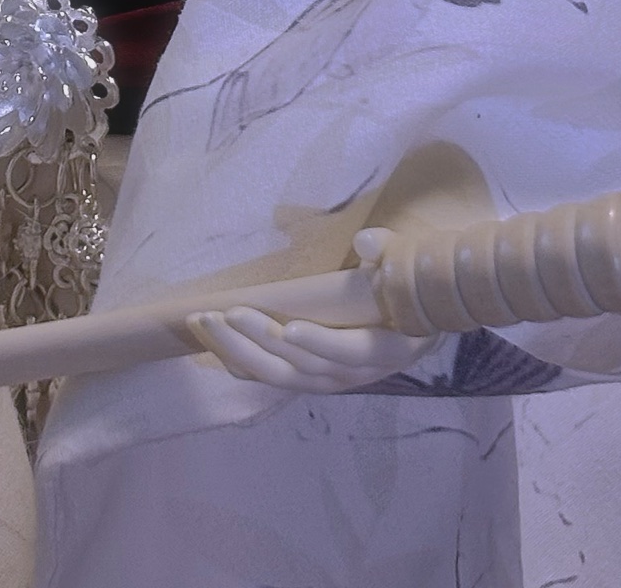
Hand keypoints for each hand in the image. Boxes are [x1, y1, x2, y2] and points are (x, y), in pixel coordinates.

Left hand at [187, 229, 440, 393]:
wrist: (418, 321)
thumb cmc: (409, 285)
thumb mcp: (409, 264)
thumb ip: (390, 251)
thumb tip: (365, 240)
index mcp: (389, 349)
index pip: (353, 351)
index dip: (322, 343)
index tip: (289, 329)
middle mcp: (357, 374)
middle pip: (303, 367)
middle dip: (260, 342)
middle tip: (224, 313)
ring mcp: (331, 380)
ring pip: (281, 376)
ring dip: (239, 352)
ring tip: (203, 322)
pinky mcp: (312, 378)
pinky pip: (274, 378)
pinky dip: (243, 365)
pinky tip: (214, 348)